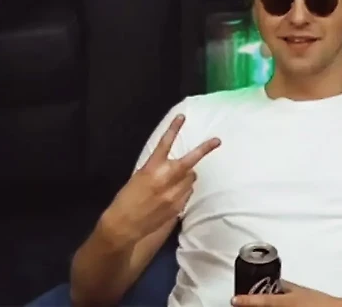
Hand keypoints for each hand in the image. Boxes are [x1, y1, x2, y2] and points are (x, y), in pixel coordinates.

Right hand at [102, 115, 220, 246]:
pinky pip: (187, 193)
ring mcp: (175, 194)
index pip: (165, 144)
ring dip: (187, 176)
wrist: (124, 225)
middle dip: (204, 150)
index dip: (174, 129)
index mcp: (152, 168)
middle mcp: (166, 179)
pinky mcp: (178, 206)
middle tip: (217, 140)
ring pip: (191, 178)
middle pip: (190, 162)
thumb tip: (172, 166)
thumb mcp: (139, 177)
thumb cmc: (127, 199)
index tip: (182, 117)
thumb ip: (157, 169)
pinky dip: (183, 190)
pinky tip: (172, 195)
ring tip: (175, 182)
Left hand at [231, 281, 339, 306]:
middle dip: (251, 306)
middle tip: (242, 303)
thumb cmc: (317, 302)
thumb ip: (285, 285)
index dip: (246, 300)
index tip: (234, 299)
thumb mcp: (299, 290)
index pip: (263, 301)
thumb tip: (274, 280)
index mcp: (285, 301)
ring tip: (254, 305)